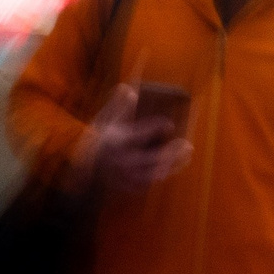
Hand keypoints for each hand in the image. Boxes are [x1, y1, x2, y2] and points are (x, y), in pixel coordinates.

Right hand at [73, 85, 192, 194]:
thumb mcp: (103, 121)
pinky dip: (165, 172)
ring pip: (155, 172)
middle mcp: (122, 161)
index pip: (139, 135)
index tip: (169, 124)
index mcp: (117, 142)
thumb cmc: (98, 142)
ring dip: (174, 163)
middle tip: (186, 142)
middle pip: (152, 158)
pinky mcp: (130, 186)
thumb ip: (116, 105)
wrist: (86, 170)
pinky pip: (151, 181)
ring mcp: (126, 176)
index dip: (155, 129)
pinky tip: (176, 163)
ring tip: (187, 151)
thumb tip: (128, 88)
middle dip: (171, 151)